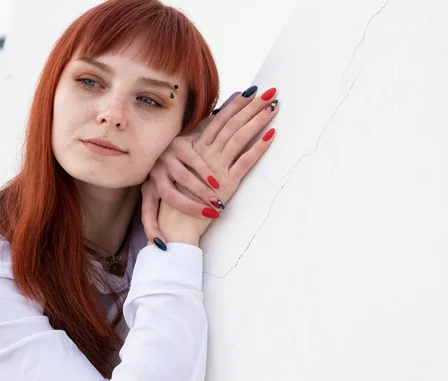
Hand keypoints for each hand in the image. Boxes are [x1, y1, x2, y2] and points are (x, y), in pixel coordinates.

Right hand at [156, 85, 279, 245]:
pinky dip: (258, 147)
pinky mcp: (226, 183)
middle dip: (251, 106)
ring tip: (272, 107)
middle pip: (232, 124)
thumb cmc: (179, 196)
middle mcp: (205, 153)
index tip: (250, 92)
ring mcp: (216, 167)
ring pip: (239, 137)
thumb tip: (210, 136)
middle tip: (269, 92)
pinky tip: (270, 135)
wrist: (175, 220)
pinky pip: (245, 161)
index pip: (219, 120)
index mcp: (195, 147)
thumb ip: (197, 152)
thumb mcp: (185, 168)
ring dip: (257, 121)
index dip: (235, 105)